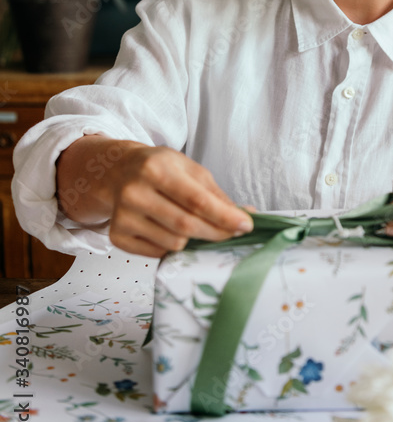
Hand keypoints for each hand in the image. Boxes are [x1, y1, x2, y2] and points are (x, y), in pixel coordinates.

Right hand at [106, 145, 252, 257]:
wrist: (119, 172)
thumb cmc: (160, 169)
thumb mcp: (189, 169)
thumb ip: (215, 194)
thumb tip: (244, 215)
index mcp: (155, 169)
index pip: (196, 200)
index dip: (224, 216)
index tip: (245, 225)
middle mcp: (134, 192)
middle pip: (186, 225)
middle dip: (216, 232)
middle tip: (233, 232)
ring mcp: (123, 216)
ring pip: (174, 243)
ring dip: (192, 239)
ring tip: (190, 222)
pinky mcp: (117, 236)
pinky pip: (158, 252)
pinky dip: (171, 245)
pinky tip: (168, 229)